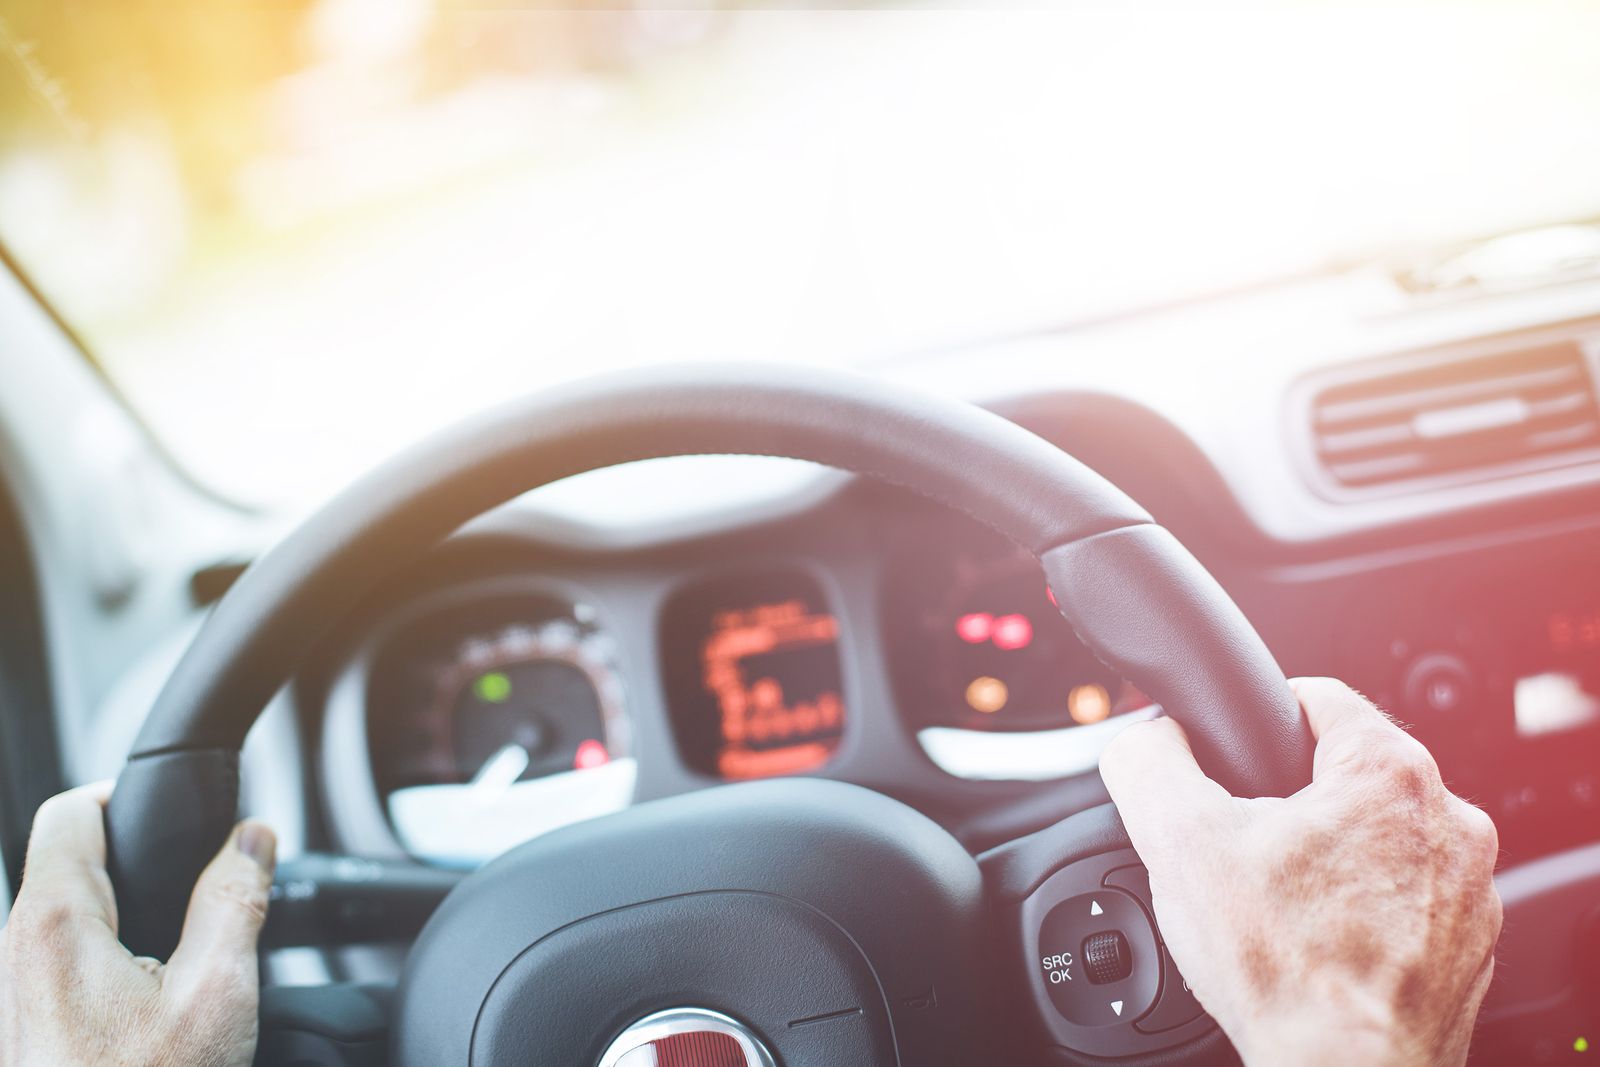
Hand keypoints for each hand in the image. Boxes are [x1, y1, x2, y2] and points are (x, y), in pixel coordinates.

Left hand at [0, 783, 275, 1066]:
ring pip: (64, 925)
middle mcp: (12, 956)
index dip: (125, 796)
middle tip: (194, 898)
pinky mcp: (18, 1038)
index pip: (69, 811)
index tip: (174, 817)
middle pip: (66, 866)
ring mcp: (7, 1000)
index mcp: (54, 925)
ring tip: (175, 966)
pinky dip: (105, 974)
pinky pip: (58, 976)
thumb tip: (253, 840)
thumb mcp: (216, 993)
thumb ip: (236, 900)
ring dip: (122, 926)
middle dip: (136, 869)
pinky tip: (147, 1017)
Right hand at [1099, 677, 1501, 1066]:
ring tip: (1282, 904)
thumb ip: (1146, 761)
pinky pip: (1407, 896)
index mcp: (1389, 772)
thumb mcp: (1177, 839)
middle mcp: (1449, 820)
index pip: (1314, 697)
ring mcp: (1468, 886)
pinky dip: (1364, 909)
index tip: (1232, 761)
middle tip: (1245, 851)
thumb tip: (1142, 740)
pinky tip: (1320, 942)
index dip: (1256, 721)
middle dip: (1289, 801)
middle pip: (1345, 772)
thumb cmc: (1285, 972)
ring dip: (1331, 856)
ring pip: (1377, 836)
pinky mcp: (1469, 942)